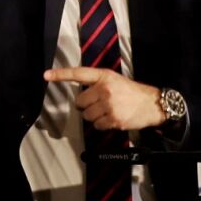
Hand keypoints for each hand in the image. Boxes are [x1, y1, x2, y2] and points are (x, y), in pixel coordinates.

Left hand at [43, 67, 166, 129]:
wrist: (153, 104)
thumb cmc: (132, 92)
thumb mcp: (115, 80)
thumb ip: (98, 84)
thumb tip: (81, 96)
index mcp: (104, 76)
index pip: (79, 74)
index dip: (61, 75)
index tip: (46, 76)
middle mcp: (105, 89)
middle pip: (79, 102)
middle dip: (85, 105)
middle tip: (98, 104)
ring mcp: (109, 105)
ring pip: (86, 115)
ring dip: (93, 116)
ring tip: (107, 111)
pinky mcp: (114, 120)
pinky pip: (96, 126)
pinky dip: (101, 125)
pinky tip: (112, 119)